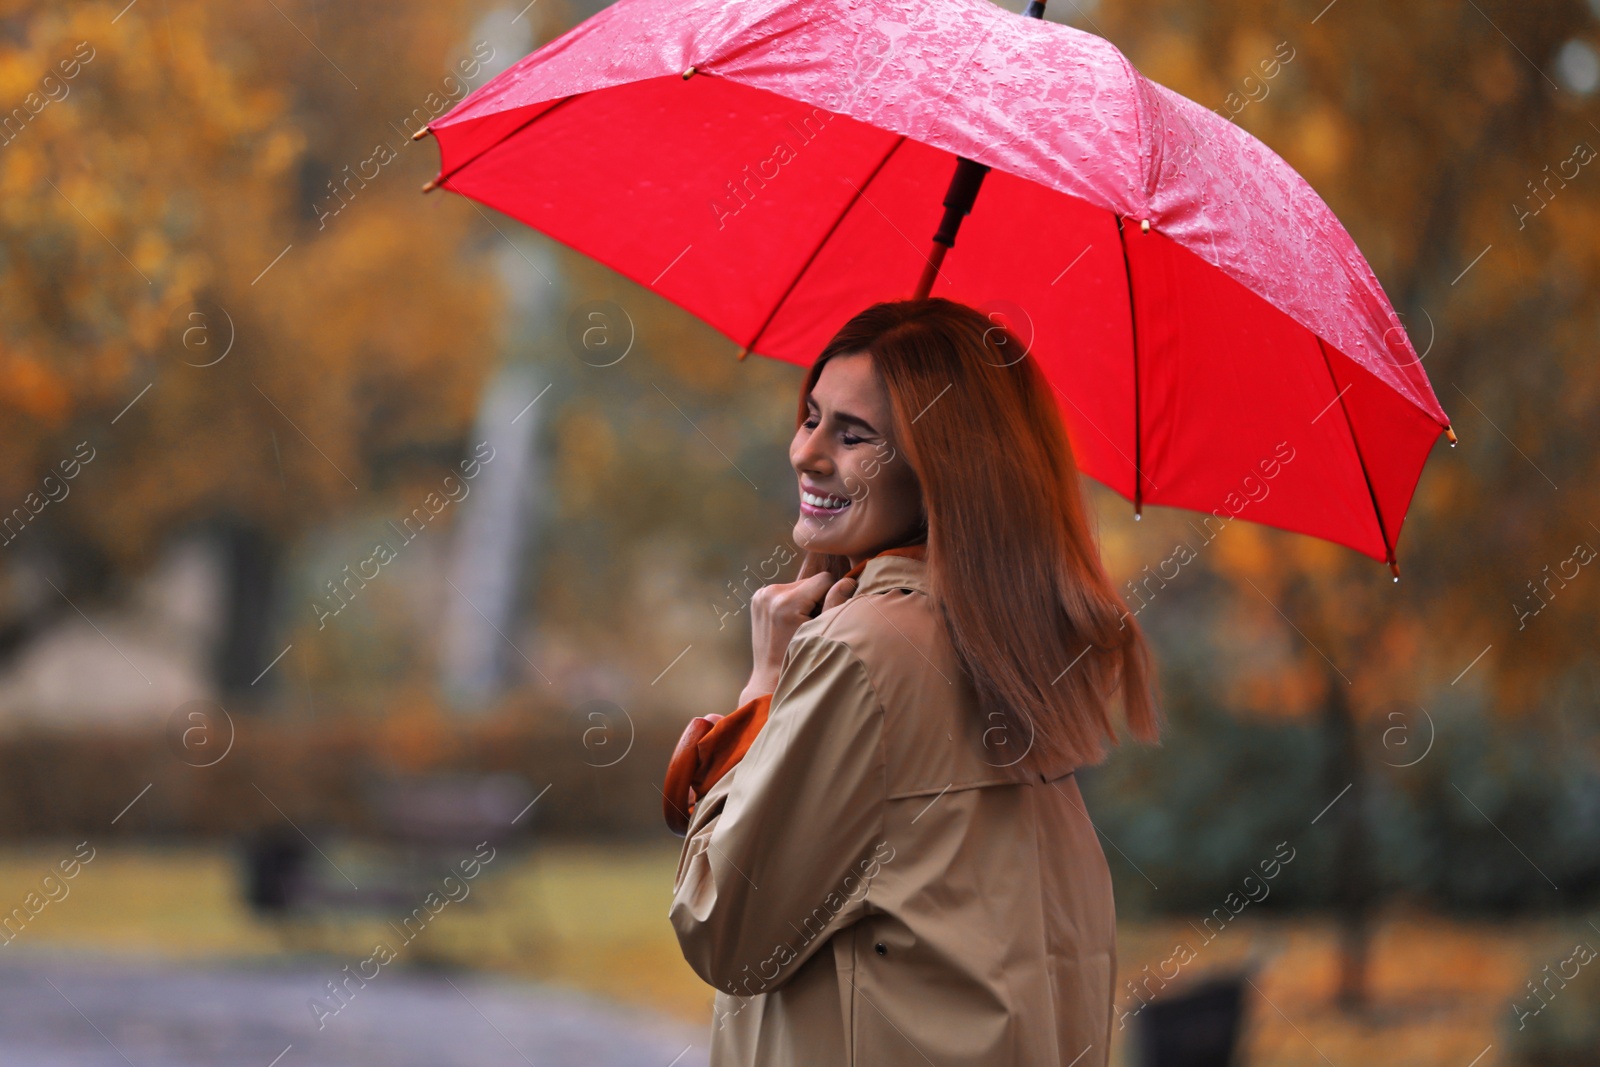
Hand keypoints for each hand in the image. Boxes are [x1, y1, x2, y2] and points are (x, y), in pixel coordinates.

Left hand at [739, 556, 856, 702]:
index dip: (832, 595)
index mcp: (787, 602)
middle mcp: (771, 593)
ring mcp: (762, 595)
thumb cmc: (800, 659)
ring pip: (799, 585)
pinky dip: (793, 601)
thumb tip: (848, 581)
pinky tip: (790, 621)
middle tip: (813, 622)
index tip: (826, 615)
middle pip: (811, 581)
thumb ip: (836, 604)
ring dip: (805, 599)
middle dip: (817, 597)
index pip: (825, 579)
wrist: (771, 676)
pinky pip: (786, 590)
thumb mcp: (822, 632)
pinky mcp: (758, 597)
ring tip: (801, 623)